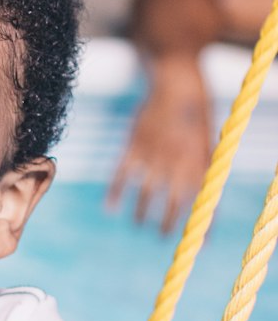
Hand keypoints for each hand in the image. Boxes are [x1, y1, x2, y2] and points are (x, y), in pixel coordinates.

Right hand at [108, 57, 211, 233]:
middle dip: (167, 223)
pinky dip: (115, 191)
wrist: (175, 79)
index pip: (201, 199)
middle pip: (172, 201)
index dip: (201, 222)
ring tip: (139, 223)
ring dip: (141, 212)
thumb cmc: (197, 109)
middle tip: (162, 237)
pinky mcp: (134, 143)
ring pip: (146, 191)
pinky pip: (122, 172)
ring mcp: (153, 152)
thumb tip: (208, 195)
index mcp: (199, 160)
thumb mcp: (209, 137)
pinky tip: (110, 206)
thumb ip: (205, 165)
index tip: (199, 241)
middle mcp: (176, 160)